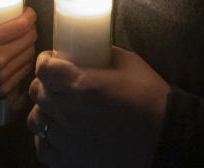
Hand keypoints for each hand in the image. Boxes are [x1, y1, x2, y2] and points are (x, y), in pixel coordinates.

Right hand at [0, 0, 36, 94]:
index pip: (21, 25)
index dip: (30, 15)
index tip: (28, 12)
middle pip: (29, 38)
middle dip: (31, 27)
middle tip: (26, 23)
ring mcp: (0, 76)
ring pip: (30, 52)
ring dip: (30, 42)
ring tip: (23, 36)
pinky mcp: (5, 87)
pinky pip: (26, 67)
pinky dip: (25, 58)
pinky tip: (20, 52)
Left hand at [27, 47, 169, 167]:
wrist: (167, 139)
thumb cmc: (151, 98)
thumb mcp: (130, 63)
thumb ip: (105, 54)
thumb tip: (90, 47)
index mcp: (82, 85)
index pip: (44, 69)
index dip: (45, 61)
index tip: (51, 60)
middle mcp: (69, 113)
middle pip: (37, 92)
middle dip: (44, 83)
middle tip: (56, 82)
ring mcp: (68, 141)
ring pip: (36, 121)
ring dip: (44, 110)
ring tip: (56, 109)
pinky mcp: (72, 163)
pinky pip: (43, 150)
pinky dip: (45, 140)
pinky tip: (57, 134)